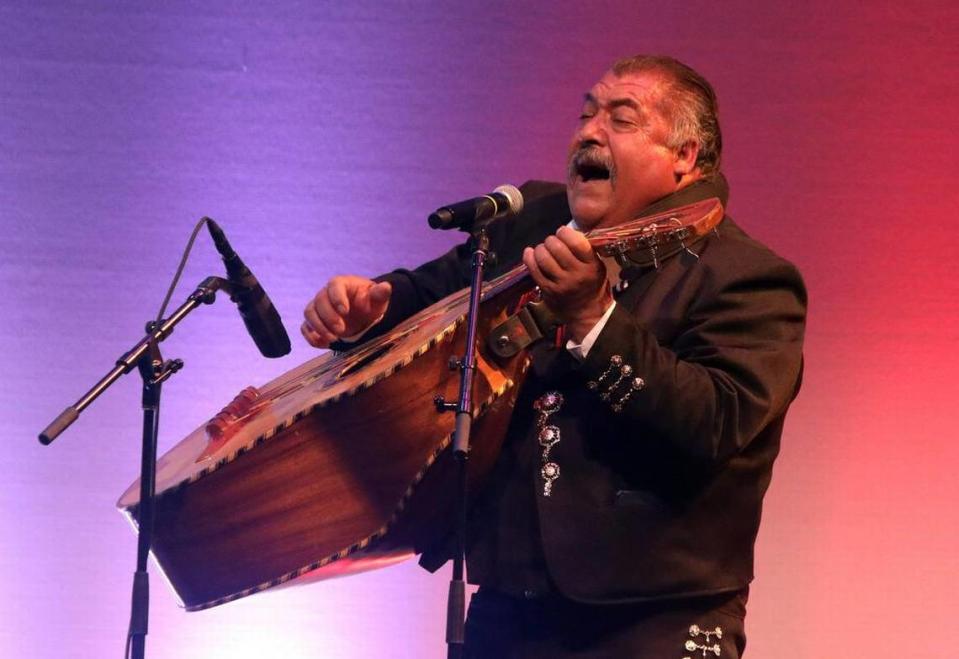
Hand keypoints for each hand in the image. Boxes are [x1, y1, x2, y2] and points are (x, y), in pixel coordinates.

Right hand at [302, 276, 391, 347]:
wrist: (362, 314)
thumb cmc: (369, 303)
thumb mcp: (377, 299)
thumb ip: (380, 294)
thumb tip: (386, 287)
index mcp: (341, 284)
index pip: (334, 286)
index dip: (337, 298)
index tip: (345, 311)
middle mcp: (326, 294)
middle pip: (319, 302)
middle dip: (329, 317)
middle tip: (341, 330)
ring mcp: (318, 308)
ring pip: (309, 313)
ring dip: (319, 327)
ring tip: (333, 339)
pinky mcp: (314, 322)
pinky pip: (305, 327)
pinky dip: (312, 337)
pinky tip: (324, 344)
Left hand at [522, 225, 612, 342]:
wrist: (586, 312)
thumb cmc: (591, 284)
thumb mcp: (597, 266)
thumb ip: (585, 250)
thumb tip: (566, 231)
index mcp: (591, 265)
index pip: (576, 242)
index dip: (565, 232)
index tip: (562, 232)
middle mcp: (576, 275)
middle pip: (556, 247)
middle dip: (551, 240)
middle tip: (552, 242)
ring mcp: (561, 284)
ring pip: (543, 257)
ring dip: (540, 249)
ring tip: (543, 250)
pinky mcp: (548, 290)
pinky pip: (534, 270)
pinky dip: (529, 258)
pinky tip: (530, 253)